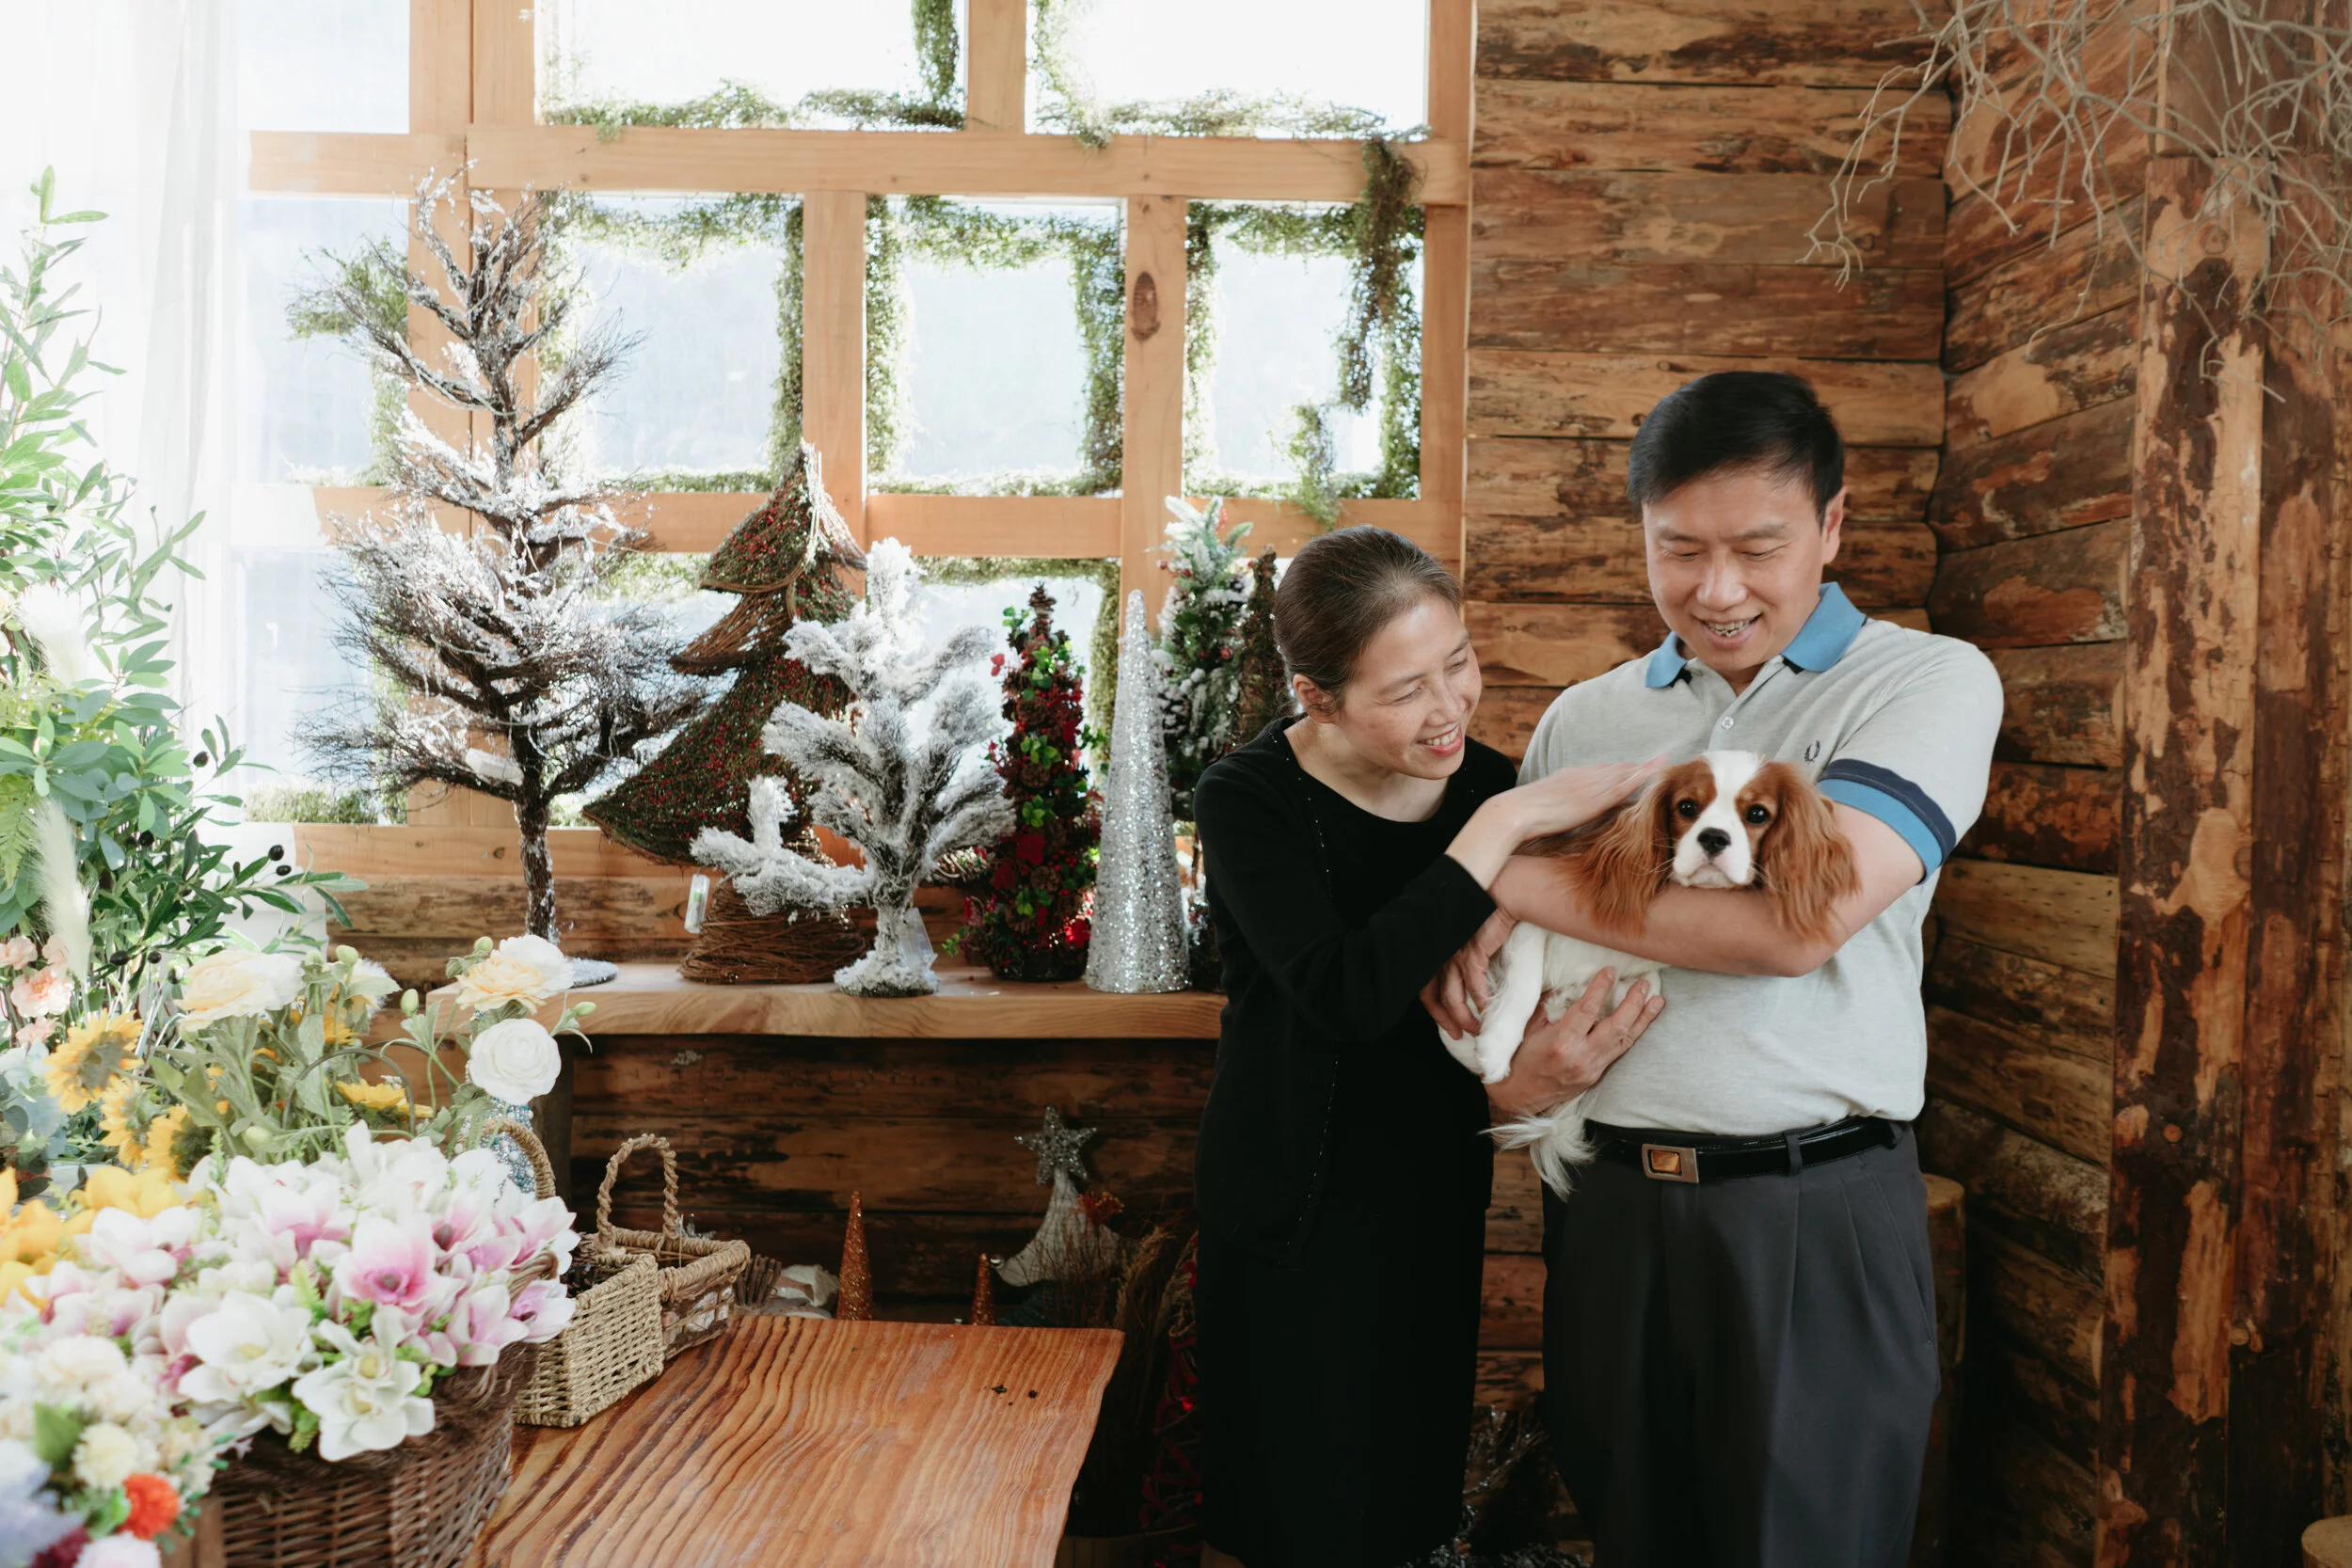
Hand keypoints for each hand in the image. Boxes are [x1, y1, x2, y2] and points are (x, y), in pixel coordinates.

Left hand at [1423, 908, 1514, 1038]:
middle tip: (1458, 1035)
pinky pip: (1475, 987)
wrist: (1499, 893)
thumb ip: (1460, 954)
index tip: (1446, 1024)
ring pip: (1453, 997)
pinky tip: (1487, 1012)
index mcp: (1435, 951)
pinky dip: (1481, 1003)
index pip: (1425, 988)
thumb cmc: (1482, 912)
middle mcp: (1440, 955)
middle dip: (1446, 1020)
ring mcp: (1454, 955)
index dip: (1434, 1010)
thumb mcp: (1464, 936)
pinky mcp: (1472, 954)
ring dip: (1465, 1018)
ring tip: (1476, 1029)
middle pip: (1435, 997)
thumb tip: (1467, 978)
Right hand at [1487, 968, 1662, 1120]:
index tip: (1610, 971)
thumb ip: (1550, 1005)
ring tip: (1657, 1001)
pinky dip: (1631, 1034)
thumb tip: (1569, 984)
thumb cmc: (1521, 1058)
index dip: (1601, 988)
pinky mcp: (1596, 1075)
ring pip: (1624, 1040)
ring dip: (1643, 1019)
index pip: (1588, 1010)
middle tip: (1643, 984)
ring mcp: (1591, 1069)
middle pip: (1616, 1026)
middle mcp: (1581, 1057)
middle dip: (1633, 1003)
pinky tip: (1641, 1021)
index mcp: (1561, 1042)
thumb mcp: (1530, 1027)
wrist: (1520, 1096)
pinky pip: (1618, 1051)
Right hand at [1501, 756, 1663, 841]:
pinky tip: (1654, 775)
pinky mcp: (1594, 799)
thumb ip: (1558, 804)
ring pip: (1624, 773)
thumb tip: (1560, 812)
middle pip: (1617, 768)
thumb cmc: (1524, 813)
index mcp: (1571, 776)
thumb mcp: (1544, 804)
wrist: (1518, 811)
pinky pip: (1622, 786)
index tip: (1634, 767)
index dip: (1620, 769)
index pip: (1602, 771)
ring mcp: (1590, 786)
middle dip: (1637, 764)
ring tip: (1664, 761)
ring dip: (1645, 767)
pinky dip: (1639, 778)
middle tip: (1660, 759)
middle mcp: (1584, 776)